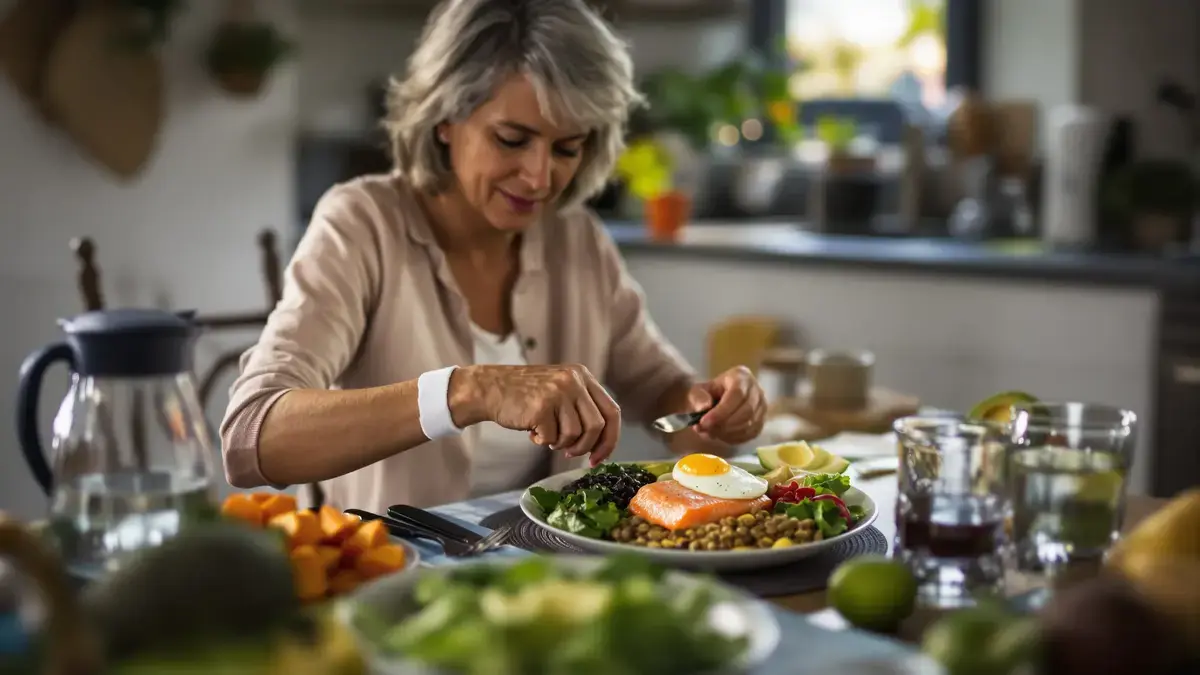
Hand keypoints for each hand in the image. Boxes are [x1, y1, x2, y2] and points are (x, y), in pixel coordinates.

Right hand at [451, 364, 620, 464]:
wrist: (490, 387)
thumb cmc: (526, 395)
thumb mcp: (560, 389)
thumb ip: (582, 408)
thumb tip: (602, 445)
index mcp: (583, 376)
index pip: (612, 412)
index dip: (610, 439)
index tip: (600, 457)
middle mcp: (573, 381)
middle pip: (596, 426)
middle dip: (586, 447)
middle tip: (571, 454)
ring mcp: (557, 392)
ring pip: (574, 435)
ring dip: (560, 444)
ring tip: (545, 435)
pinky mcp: (541, 407)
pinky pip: (551, 438)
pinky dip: (542, 441)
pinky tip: (532, 430)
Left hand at [686, 366, 766, 444]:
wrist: (714, 401)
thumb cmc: (707, 394)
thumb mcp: (697, 391)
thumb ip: (697, 397)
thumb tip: (704, 407)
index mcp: (741, 376)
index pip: (737, 394)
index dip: (721, 411)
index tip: (704, 422)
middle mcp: (756, 390)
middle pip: (746, 410)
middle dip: (724, 424)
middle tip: (706, 430)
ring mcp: (762, 406)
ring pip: (750, 424)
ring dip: (728, 432)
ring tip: (710, 432)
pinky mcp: (762, 421)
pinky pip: (751, 433)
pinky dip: (734, 438)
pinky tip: (721, 435)